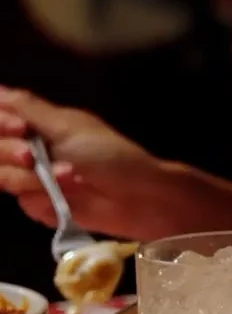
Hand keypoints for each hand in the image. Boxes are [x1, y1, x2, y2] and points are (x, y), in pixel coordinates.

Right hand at [0, 87, 168, 239]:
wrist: (136, 195)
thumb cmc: (108, 154)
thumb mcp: (67, 126)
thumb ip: (28, 109)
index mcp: (35, 125)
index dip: (1, 123)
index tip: (20, 129)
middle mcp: (27, 149)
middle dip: (12, 153)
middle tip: (32, 157)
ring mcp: (31, 178)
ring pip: (4, 177)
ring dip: (36, 178)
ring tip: (72, 177)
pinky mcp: (39, 205)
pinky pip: (25, 202)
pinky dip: (47, 199)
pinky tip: (70, 196)